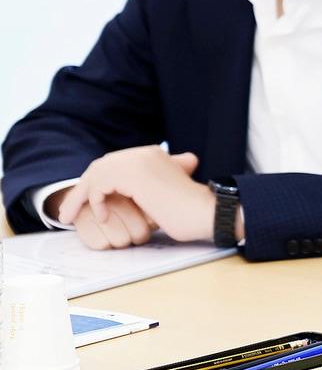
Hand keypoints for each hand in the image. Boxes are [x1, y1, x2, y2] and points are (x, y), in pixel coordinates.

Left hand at [57, 146, 215, 242]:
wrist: (206, 213)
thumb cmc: (188, 212)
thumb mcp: (161, 194)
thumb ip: (142, 188)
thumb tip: (125, 195)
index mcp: (152, 154)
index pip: (113, 164)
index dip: (94, 183)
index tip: (83, 203)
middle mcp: (144, 152)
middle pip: (101, 166)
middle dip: (81, 189)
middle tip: (68, 213)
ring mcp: (139, 161)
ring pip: (96, 174)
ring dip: (80, 196)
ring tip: (72, 217)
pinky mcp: (134, 175)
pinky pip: (100, 184)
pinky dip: (95, 201)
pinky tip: (103, 215)